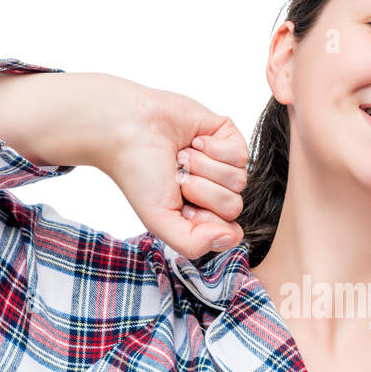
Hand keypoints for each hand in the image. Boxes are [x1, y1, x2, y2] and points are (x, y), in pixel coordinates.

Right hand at [92, 79, 248, 259]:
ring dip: (203, 167)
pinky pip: (241, 156)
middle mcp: (215, 192)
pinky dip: (214, 148)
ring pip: (238, 181)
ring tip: (181, 157)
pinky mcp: (230, 139)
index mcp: (201, 215)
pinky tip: (194, 141)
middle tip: (176, 176)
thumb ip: (194, 243)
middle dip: (200, 190)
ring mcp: (224, 166)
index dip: (203, 218)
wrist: (129, 128)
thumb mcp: (159, 220)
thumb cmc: (139, 174)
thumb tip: (231, 238)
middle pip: (233, 206)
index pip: (228, 232)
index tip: (179, 204)